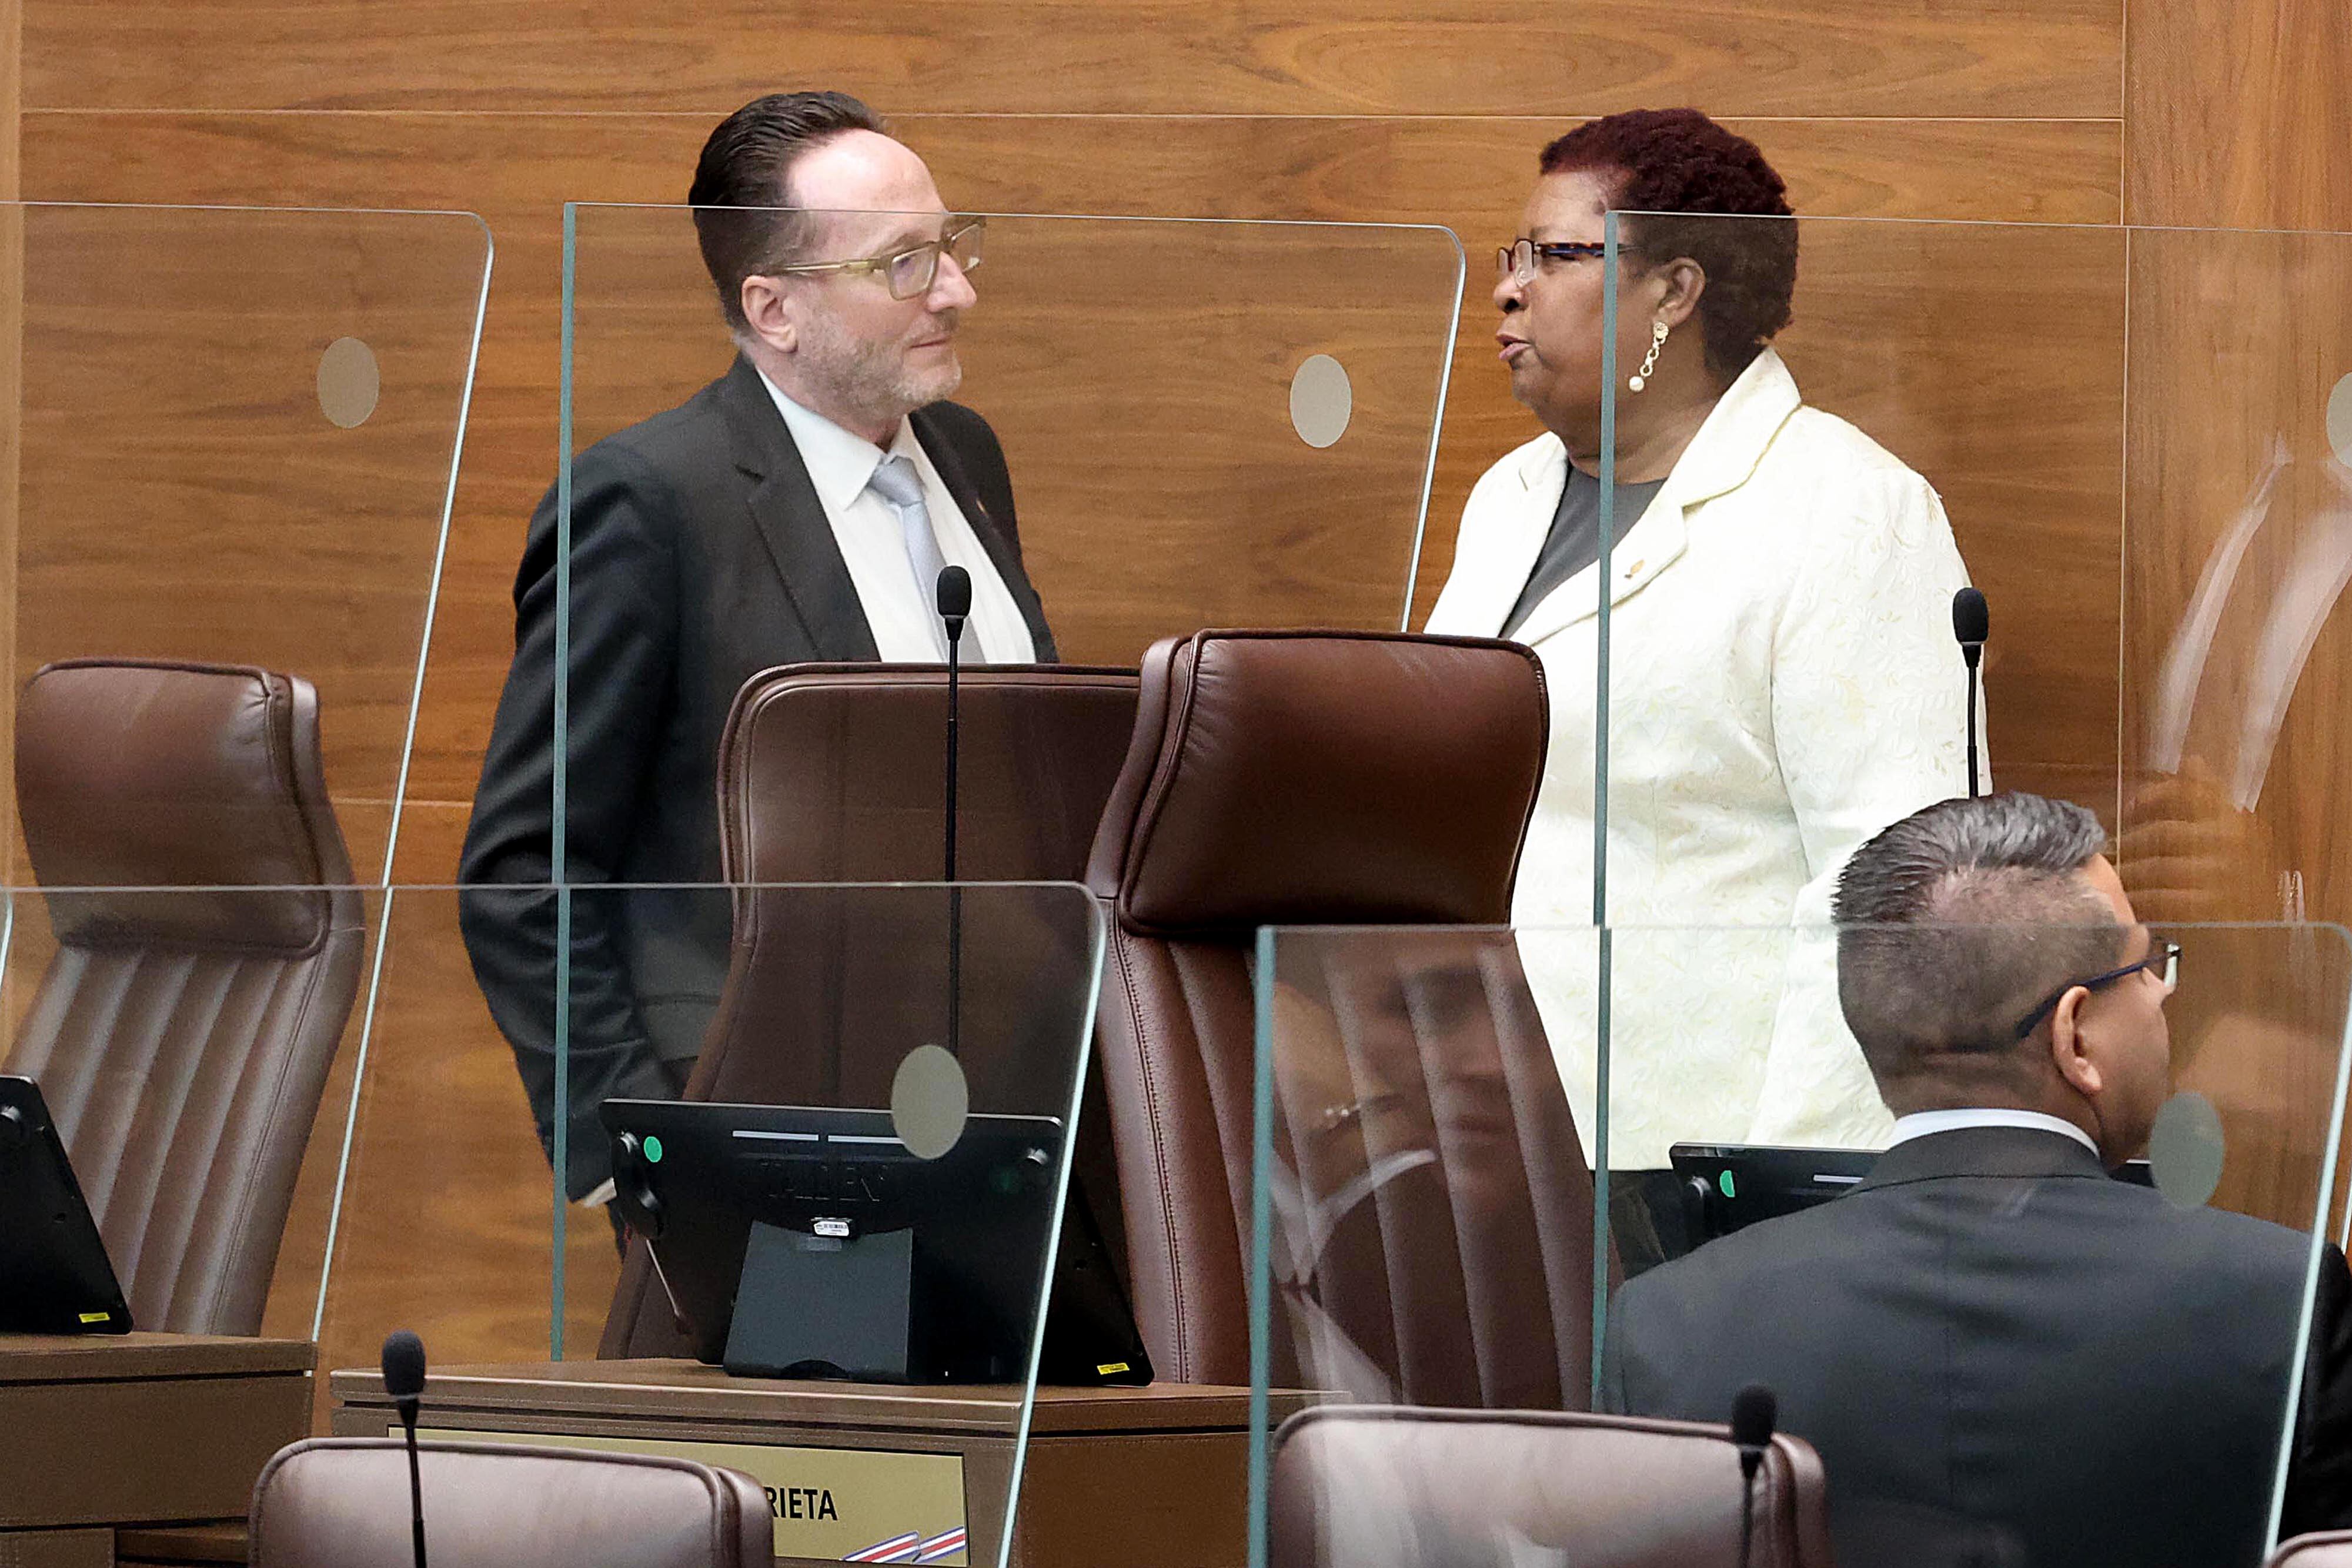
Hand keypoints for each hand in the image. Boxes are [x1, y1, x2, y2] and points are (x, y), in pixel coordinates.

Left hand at [2118, 760, 2280, 922]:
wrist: (2248, 942)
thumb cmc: (2220, 882)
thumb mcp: (2213, 836)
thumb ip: (2201, 798)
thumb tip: (2194, 760)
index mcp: (2234, 819)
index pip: (2191, 792)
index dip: (2156, 796)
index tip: (2131, 807)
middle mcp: (2234, 843)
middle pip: (2166, 833)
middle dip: (2132, 845)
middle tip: (2116, 857)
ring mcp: (2225, 876)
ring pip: (2160, 866)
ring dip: (2132, 875)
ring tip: (2122, 883)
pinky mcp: (2213, 910)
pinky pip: (2164, 899)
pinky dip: (2143, 901)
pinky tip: (2135, 907)